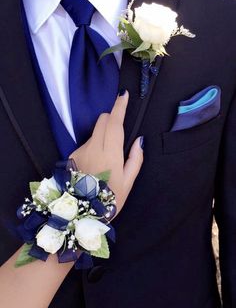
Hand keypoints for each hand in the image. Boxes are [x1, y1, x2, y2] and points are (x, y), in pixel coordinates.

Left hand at [70, 90, 143, 213]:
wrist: (80, 212)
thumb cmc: (109, 199)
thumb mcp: (128, 182)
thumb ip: (135, 159)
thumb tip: (140, 140)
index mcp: (110, 153)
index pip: (114, 123)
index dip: (119, 107)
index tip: (122, 95)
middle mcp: (93, 147)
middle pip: (102, 121)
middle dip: (111, 118)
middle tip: (119, 131)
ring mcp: (81, 151)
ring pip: (95, 132)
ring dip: (103, 135)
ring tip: (107, 159)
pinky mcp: (72, 155)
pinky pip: (87, 143)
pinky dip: (94, 146)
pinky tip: (96, 164)